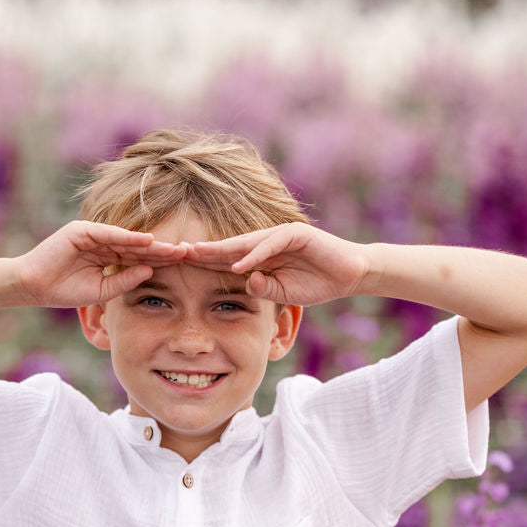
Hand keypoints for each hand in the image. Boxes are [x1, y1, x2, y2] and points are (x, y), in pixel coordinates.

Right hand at [15, 221, 188, 307]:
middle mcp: (103, 242)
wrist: (33, 286)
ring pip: (127, 238)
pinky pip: (108, 234)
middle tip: (188, 253)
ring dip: (150, 243)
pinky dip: (127, 237)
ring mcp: (93, 234)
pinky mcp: (81, 230)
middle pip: (138, 246)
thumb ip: (124, 280)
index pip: (139, 258)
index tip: (183, 266)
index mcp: (109, 257)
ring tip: (173, 248)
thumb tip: (150, 271)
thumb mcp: (102, 291)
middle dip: (162, 250)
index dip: (161, 261)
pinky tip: (146, 240)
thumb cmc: (65, 291)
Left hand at [183, 224, 370, 305]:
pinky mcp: (296, 234)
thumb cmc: (316, 284)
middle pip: (229, 247)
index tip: (181, 268)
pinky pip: (271, 245)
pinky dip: (255, 255)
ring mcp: (280, 236)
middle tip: (176, 253)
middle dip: (203, 251)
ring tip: (197, 255)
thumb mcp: (282, 293)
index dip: (205, 263)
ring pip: (245, 242)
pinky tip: (238, 264)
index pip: (227, 259)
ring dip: (221, 249)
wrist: (349, 275)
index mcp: (260, 256)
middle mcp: (266, 242)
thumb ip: (263, 289)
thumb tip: (246, 281)